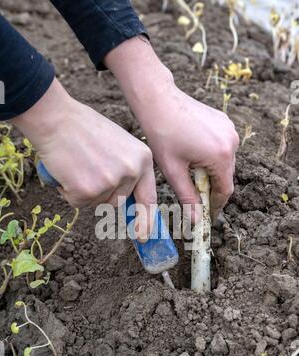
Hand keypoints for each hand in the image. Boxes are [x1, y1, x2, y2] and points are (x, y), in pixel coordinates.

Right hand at [11, 78, 156, 240]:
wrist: (55, 118)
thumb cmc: (84, 128)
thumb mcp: (119, 145)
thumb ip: (127, 169)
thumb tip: (127, 199)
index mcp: (143, 159)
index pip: (148, 197)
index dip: (147, 219)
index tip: (144, 236)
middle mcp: (131, 171)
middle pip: (117, 202)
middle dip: (101, 194)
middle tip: (87, 172)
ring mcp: (110, 182)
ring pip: (97, 203)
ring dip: (84, 192)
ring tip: (77, 165)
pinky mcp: (87, 190)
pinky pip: (77, 203)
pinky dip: (68, 191)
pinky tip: (66, 170)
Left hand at [106, 37, 238, 221]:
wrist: (159, 100)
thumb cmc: (162, 134)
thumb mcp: (174, 171)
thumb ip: (188, 197)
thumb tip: (197, 220)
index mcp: (220, 155)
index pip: (225, 190)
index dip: (216, 205)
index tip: (206, 215)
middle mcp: (231, 142)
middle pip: (226, 176)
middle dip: (212, 188)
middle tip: (194, 196)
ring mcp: (230, 130)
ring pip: (225, 162)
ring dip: (211, 171)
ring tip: (190, 171)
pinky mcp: (224, 122)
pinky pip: (222, 147)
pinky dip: (211, 156)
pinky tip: (193, 154)